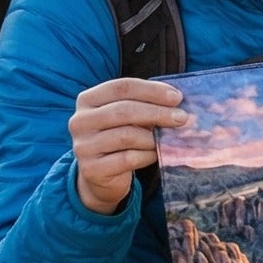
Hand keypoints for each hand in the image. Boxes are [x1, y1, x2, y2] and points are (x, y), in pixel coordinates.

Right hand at [69, 77, 188, 215]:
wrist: (102, 175)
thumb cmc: (122, 136)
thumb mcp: (130, 117)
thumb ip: (147, 105)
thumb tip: (179, 102)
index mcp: (88, 100)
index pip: (122, 87)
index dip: (152, 90)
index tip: (177, 97)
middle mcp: (80, 121)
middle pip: (124, 110)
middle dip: (158, 113)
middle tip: (182, 118)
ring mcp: (83, 146)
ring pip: (126, 135)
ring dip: (154, 137)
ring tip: (168, 139)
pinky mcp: (92, 169)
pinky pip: (128, 158)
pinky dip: (148, 155)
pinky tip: (155, 154)